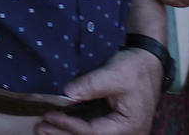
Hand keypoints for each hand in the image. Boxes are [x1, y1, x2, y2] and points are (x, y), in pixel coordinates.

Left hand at [36, 48, 160, 134]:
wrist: (149, 61)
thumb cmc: (135, 68)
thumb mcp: (113, 74)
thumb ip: (90, 85)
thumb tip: (66, 94)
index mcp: (130, 125)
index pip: (93, 132)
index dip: (69, 125)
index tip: (49, 115)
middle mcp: (128, 133)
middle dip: (64, 134)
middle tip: (40, 128)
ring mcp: (122, 130)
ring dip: (68, 133)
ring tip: (44, 128)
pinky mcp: (115, 124)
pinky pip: (94, 130)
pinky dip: (76, 127)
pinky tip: (60, 124)